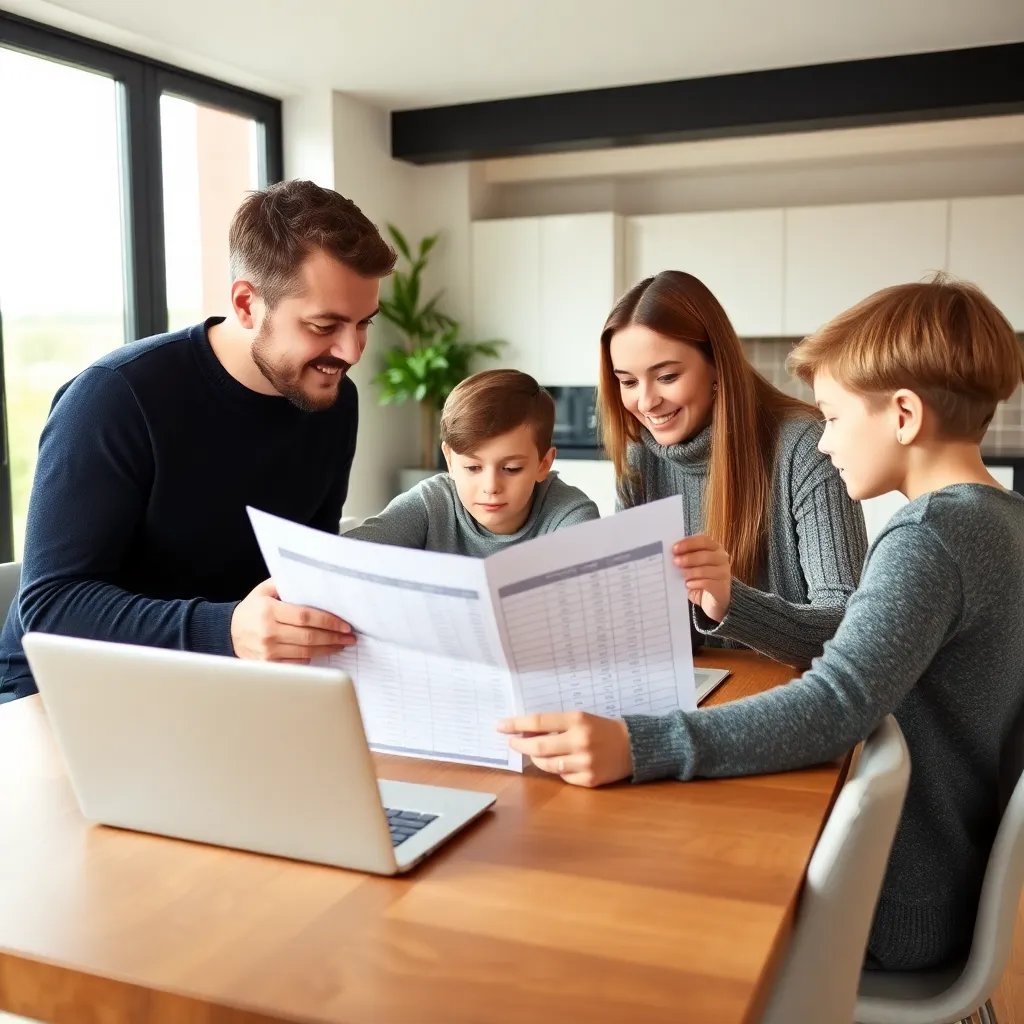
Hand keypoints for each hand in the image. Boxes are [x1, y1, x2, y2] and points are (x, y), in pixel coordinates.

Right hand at [231, 578, 355, 662]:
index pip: (306, 617)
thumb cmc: (251, 610)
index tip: (344, 625)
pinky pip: (297, 663)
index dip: (328, 622)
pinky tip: (322, 652)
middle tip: (349, 637)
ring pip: (306, 652)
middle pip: (309, 636)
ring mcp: (268, 651)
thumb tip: (311, 580)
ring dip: (328, 649)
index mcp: (269, 611)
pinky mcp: (268, 665)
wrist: (228, 632)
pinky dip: (312, 658)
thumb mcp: (264, 591)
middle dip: (333, 637)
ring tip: (341, 644)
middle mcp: (269, 632)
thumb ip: (285, 584)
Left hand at [496, 711, 631, 787]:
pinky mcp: (589, 780)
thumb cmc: (603, 729)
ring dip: (537, 758)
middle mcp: (580, 741)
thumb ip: (556, 724)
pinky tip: (562, 763)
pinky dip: (557, 770)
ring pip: (547, 765)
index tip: (500, 725)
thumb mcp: (581, 718)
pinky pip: (562, 777)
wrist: (635, 746)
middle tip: (512, 742)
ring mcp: (585, 763)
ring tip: (535, 752)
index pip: (539, 721)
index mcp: (578, 720)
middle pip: (539, 746)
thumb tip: (526, 730)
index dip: (516, 724)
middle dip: (520, 744)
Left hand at [673, 534, 732, 621]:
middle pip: (705, 555)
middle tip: (675, 562)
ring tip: (682, 575)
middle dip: (688, 558)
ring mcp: (724, 573)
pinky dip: (695, 583)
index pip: (703, 540)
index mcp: (715, 548)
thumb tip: (672, 553)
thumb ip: (686, 556)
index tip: (675, 549)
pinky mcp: (722, 587)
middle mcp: (722, 558)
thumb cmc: (700, 577)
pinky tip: (688, 585)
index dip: (688, 543)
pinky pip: (707, 583)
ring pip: (705, 570)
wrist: (712, 599)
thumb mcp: (693, 565)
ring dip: (690, 572)